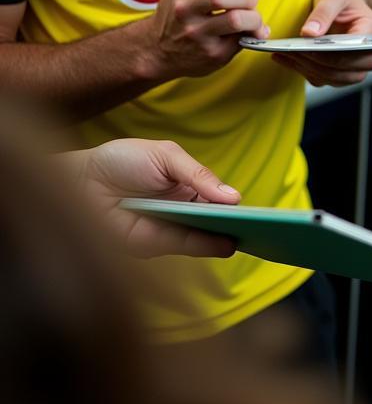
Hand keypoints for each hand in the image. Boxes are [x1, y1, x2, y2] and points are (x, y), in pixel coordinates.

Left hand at [64, 138, 240, 257]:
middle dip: (235, 222)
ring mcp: (167, 229)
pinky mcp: (150, 247)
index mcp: (187, 186)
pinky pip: (182, 247)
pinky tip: (224, 242)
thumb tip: (233, 196)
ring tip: (249, 234)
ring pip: (202, 236)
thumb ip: (199, 175)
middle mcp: (180, 211)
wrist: (78, 179)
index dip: (234, 204)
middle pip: (214, 219)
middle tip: (261, 225)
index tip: (257, 210)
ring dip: (225, 236)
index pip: (217, 198)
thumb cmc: (121, 161)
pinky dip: (204, 246)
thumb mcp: (167, 156)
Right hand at [142, 0, 267, 80]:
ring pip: (236, 18)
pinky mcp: (211, 53)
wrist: (157, 51)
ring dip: (253, 16)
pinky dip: (254, 32)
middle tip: (247, 1)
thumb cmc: (181, 12)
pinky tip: (248, 31)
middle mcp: (183, 7)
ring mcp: (196, 33)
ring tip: (250, 17)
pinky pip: (242, 39)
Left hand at [271, 0, 371, 85]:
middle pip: (342, 69)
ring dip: (306, 67)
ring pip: (330, 78)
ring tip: (285, 54)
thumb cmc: (344, 1)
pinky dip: (303, 70)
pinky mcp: (340, 75)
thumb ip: (323, 12)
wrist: (346, 9)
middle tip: (291, 50)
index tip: (304, 46)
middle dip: (314, 61)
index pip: (352, 51)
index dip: (327, 52)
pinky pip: (321, 79)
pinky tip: (287, 58)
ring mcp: (356, 69)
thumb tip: (309, 33)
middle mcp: (370, 56)